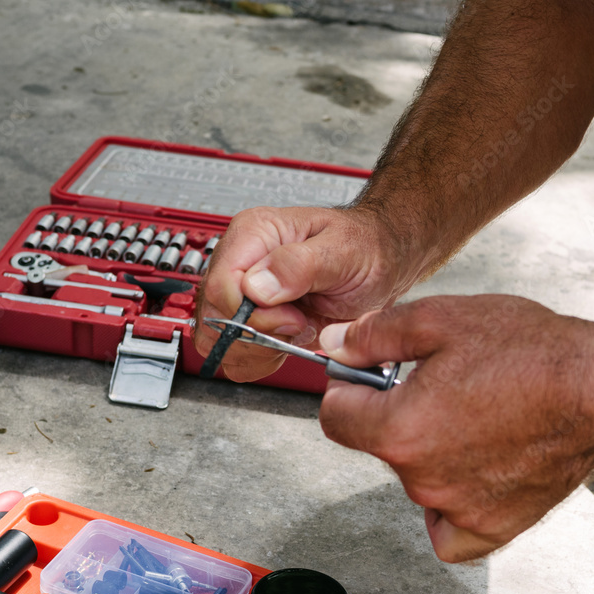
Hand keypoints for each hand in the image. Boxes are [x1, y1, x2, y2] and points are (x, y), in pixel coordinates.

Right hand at [195, 205, 427, 382]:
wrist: (379, 262)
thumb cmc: (364, 247)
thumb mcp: (343, 250)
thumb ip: (300, 265)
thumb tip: (257, 287)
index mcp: (253, 234)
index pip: (220, 284)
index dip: (253, 313)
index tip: (293, 318)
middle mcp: (240, 263)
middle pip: (214, 315)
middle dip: (257, 334)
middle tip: (299, 325)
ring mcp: (240, 294)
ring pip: (216, 339)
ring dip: (257, 349)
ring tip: (296, 330)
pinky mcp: (249, 320)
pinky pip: (233, 353)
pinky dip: (259, 359)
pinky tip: (287, 342)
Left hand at [317, 295, 593, 561]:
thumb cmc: (533, 354)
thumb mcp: (441, 319)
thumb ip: (374, 335)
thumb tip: (335, 345)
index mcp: (399, 429)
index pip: (336, 417)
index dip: (349, 389)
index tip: (367, 379)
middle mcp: (421, 478)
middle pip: (379, 447)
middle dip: (396, 416)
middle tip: (441, 388)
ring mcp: (456, 508)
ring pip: (414, 481)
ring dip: (428, 454)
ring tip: (472, 418)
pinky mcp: (492, 528)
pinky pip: (447, 531)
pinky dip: (449, 509)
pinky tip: (469, 474)